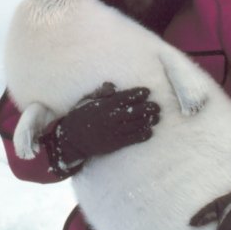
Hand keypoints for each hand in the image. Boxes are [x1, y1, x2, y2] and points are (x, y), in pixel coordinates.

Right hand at [42, 83, 159, 170]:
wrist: (72, 140)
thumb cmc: (80, 117)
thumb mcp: (87, 101)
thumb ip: (100, 93)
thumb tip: (112, 85)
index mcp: (103, 105)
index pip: (124, 97)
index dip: (137, 94)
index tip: (147, 91)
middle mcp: (110, 118)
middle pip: (133, 111)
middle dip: (148, 108)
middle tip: (158, 106)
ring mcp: (113, 132)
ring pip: (135, 125)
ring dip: (148, 121)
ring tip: (157, 118)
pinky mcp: (114, 144)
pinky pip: (131, 139)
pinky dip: (142, 135)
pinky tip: (150, 132)